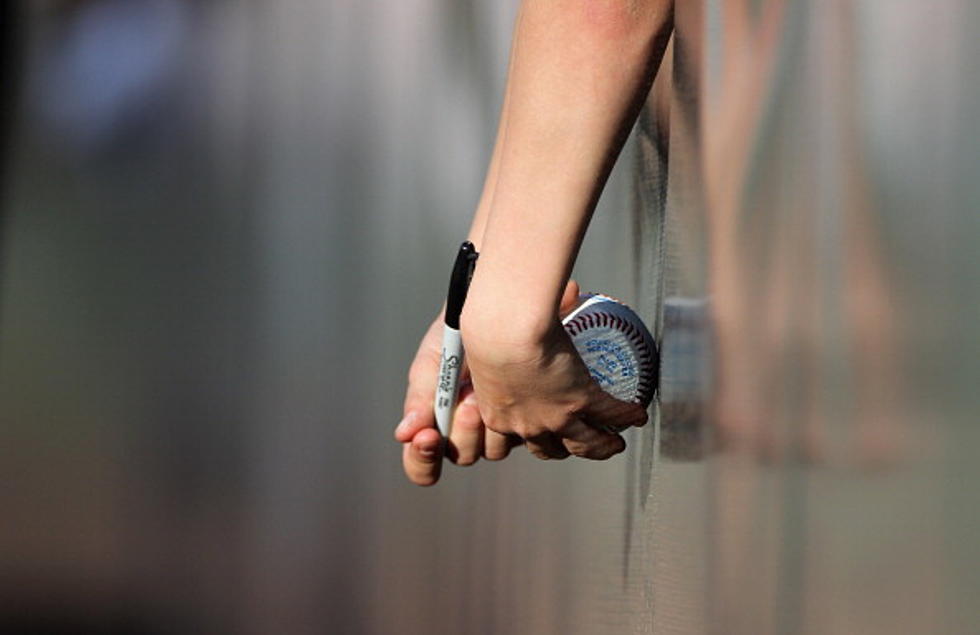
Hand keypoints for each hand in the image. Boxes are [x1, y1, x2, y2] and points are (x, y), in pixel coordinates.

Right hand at [394, 312, 522, 486]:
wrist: (505, 308)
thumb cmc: (462, 330)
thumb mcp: (434, 359)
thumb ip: (420, 397)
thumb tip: (404, 434)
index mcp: (437, 419)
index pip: (422, 462)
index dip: (422, 459)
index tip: (428, 437)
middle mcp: (467, 429)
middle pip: (463, 455)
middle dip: (464, 430)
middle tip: (469, 399)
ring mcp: (499, 425)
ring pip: (493, 451)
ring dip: (489, 423)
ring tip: (487, 389)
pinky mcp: (529, 416)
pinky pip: (524, 436)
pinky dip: (517, 418)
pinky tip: (515, 390)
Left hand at [461, 280, 648, 459]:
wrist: (502, 329)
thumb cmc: (488, 331)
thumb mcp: (490, 346)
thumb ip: (502, 337)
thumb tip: (520, 312)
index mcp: (498, 415)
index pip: (510, 442)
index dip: (526, 440)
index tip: (536, 431)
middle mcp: (526, 425)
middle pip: (550, 450)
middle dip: (566, 449)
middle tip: (579, 441)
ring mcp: (554, 417)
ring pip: (586, 444)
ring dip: (603, 446)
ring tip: (615, 442)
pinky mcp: (579, 400)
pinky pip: (609, 414)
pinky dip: (626, 415)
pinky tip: (636, 414)